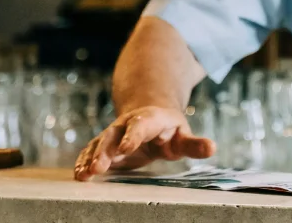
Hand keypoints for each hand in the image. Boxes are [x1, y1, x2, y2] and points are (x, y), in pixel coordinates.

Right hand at [74, 106, 215, 180]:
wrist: (150, 116)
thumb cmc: (170, 131)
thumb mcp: (184, 136)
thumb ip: (195, 144)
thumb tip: (212, 148)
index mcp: (149, 119)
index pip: (140, 125)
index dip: (133, 136)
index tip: (125, 148)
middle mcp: (127, 124)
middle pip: (113, 135)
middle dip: (105, 151)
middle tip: (97, 168)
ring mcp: (113, 134)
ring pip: (99, 143)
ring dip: (90, 158)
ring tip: (83, 174)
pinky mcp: (104, 145)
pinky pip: (91, 151)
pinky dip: (84, 161)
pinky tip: (79, 174)